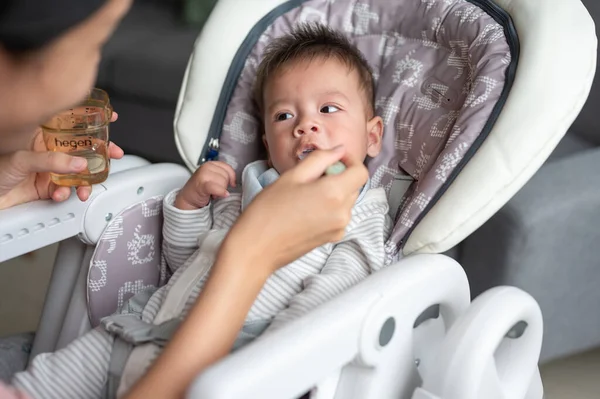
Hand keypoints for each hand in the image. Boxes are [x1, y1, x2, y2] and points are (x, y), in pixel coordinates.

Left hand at [0, 113, 122, 209]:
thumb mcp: (22, 159)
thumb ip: (53, 161)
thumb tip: (79, 164)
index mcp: (41, 135)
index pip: (70, 123)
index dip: (91, 120)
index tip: (109, 118)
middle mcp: (48, 151)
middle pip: (81, 149)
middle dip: (100, 154)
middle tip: (113, 155)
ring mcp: (50, 169)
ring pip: (77, 173)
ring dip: (84, 182)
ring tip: (82, 189)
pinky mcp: (48, 188)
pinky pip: (66, 190)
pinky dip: (66, 194)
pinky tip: (59, 195)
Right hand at [175, 161, 236, 209]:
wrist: (188, 198)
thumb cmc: (201, 188)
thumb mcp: (212, 177)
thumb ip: (222, 175)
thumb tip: (234, 181)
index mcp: (210, 164)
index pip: (228, 168)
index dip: (232, 177)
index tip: (231, 184)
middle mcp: (206, 167)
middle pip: (226, 176)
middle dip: (224, 185)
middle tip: (215, 189)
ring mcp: (203, 175)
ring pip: (223, 182)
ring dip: (220, 190)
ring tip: (212, 192)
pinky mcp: (201, 184)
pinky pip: (216, 188)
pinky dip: (221, 192)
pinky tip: (221, 195)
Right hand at [222, 145, 367, 274]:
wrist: (256, 249)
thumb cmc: (268, 210)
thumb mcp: (292, 176)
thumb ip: (320, 159)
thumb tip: (339, 150)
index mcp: (334, 193)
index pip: (360, 172)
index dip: (350, 161)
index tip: (333, 158)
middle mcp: (343, 212)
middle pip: (354, 186)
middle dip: (338, 176)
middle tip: (311, 176)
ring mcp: (339, 228)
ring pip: (346, 200)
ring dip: (333, 191)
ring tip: (305, 194)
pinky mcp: (332, 238)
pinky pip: (339, 215)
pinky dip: (329, 207)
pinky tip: (306, 209)